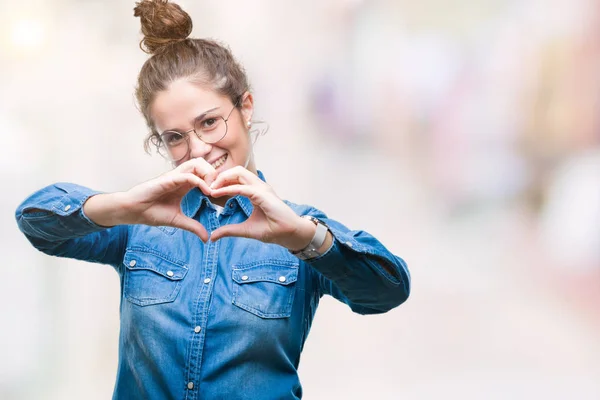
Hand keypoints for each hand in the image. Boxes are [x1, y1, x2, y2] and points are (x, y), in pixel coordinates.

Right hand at [84, 158, 216, 241]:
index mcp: (184, 184)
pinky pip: (187, 175)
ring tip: (214, 189)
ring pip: (196, 163)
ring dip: (209, 174)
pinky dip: (199, 181)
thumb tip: (206, 238)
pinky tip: (207, 191)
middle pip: (203, 164)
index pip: (204, 174)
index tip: (225, 193)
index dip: (216, 180)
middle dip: (215, 174)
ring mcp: (174, 176)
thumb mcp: (178, 221)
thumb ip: (193, 226)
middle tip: (221, 189)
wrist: (133, 211)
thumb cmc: (151, 212)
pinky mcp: (167, 179)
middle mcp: (180, 177)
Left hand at [208, 166, 315, 249]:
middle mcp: (259, 186)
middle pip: (236, 171)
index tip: (207, 190)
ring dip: (222, 178)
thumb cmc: (273, 230)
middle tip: (206, 186)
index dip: (221, 181)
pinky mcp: (263, 195)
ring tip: (210, 188)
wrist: (289, 234)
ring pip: (238, 173)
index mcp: (255, 191)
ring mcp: (262, 188)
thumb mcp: (245, 230)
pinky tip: (216, 194)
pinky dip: (228, 189)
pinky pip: (242, 188)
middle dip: (219, 176)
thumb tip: (212, 237)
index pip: (236, 179)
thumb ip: (229, 230)